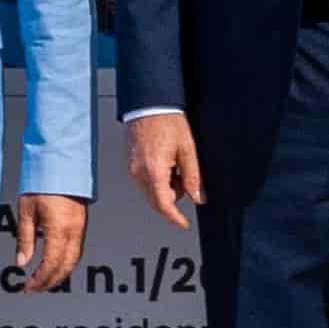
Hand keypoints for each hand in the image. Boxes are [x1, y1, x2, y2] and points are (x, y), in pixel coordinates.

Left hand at [11, 192, 88, 293]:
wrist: (61, 163)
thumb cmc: (42, 182)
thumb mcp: (27, 212)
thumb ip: (25, 239)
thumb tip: (22, 262)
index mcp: (59, 230)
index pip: (51, 265)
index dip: (39, 280)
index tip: (27, 287)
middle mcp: (73, 231)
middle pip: (65, 267)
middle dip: (50, 282)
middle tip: (34, 289)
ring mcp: (80, 227)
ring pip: (74, 260)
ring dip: (60, 274)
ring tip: (43, 280)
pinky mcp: (82, 223)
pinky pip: (77, 250)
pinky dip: (67, 262)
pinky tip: (55, 264)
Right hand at [126, 111, 201, 231]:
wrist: (149, 104)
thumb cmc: (167, 121)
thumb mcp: (187, 149)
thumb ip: (193, 177)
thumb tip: (198, 197)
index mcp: (154, 171)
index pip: (164, 204)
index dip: (175, 218)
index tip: (183, 224)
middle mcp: (139, 173)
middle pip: (156, 201)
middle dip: (173, 196)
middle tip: (184, 176)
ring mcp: (132, 169)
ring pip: (151, 192)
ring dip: (165, 187)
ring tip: (174, 163)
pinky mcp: (130, 164)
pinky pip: (144, 181)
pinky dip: (157, 179)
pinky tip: (165, 161)